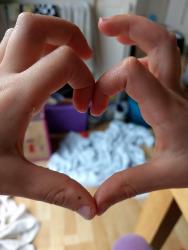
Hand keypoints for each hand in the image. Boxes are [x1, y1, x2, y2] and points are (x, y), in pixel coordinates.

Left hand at [0, 13, 95, 219]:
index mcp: (15, 97)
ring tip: (63, 66)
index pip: (63, 61)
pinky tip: (39, 73)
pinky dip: (32, 49)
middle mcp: (1, 75)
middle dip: (69, 35)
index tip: (85, 104)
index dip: (85, 77)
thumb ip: (57, 189)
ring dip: (50, 41)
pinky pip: (9, 45)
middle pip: (37, 25)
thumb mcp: (14, 179)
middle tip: (84, 58)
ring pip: (21, 32)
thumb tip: (92, 208)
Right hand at [92, 15, 187, 214]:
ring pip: (162, 46)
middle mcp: (173, 91)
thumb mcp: (165, 176)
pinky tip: (128, 66)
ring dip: (136, 35)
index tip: (94, 106)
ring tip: (112, 34)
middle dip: (130, 26)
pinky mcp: (175, 91)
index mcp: (168, 109)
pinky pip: (159, 63)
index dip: (106, 83)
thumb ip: (128, 185)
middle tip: (103, 26)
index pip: (132, 73)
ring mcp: (177, 87)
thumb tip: (96, 201)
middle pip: (160, 40)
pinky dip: (140, 55)